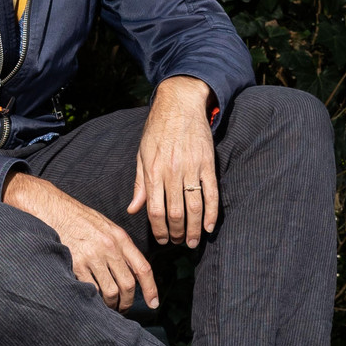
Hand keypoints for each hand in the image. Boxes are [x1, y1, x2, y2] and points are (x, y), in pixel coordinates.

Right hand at [3, 171, 157, 312]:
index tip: (153, 304)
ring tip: (107, 306)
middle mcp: (109, 248)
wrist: (53, 210)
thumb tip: (131, 270)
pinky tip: (91, 299)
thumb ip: (120, 247)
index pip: (142, 268)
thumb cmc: (79, 219)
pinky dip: (93, 299)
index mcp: (120, 238)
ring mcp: (92, 257)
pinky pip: (90, 290)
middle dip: (127, 302)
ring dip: (111, 304)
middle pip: (127, 285)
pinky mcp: (76, 264)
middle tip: (123, 308)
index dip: (150, 289)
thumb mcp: (106, 226)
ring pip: (110, 292)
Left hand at [129, 75, 218, 246]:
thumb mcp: (142, 154)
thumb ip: (139, 184)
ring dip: (194, 229)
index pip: (154, 210)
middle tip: (178, 242)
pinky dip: (211, 213)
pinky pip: (211, 193)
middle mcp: (172, 172)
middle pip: (175, 213)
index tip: (163, 240)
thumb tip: (133, 209)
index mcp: (153, 171)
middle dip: (176, 233)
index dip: (159, 229)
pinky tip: (209, 227)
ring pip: (194, 207)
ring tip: (193, 241)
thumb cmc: (157, 129)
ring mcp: (191, 168)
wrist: (180, 103)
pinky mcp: (208, 163)